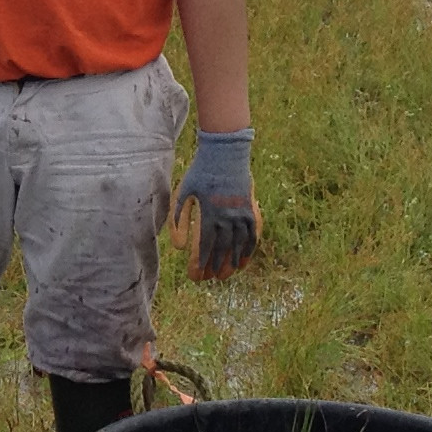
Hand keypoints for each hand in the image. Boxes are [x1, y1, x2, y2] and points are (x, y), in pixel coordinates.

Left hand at [169, 128, 261, 278]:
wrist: (225, 152)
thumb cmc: (200, 173)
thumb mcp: (183, 192)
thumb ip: (179, 220)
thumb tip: (179, 248)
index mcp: (209, 213)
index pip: (205, 246)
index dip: (200, 264)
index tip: (196, 276)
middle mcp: (227, 216)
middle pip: (222, 249)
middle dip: (215, 267)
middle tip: (209, 279)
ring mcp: (241, 213)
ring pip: (239, 245)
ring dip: (232, 263)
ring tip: (225, 276)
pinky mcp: (251, 209)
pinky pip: (253, 235)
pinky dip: (249, 250)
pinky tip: (244, 262)